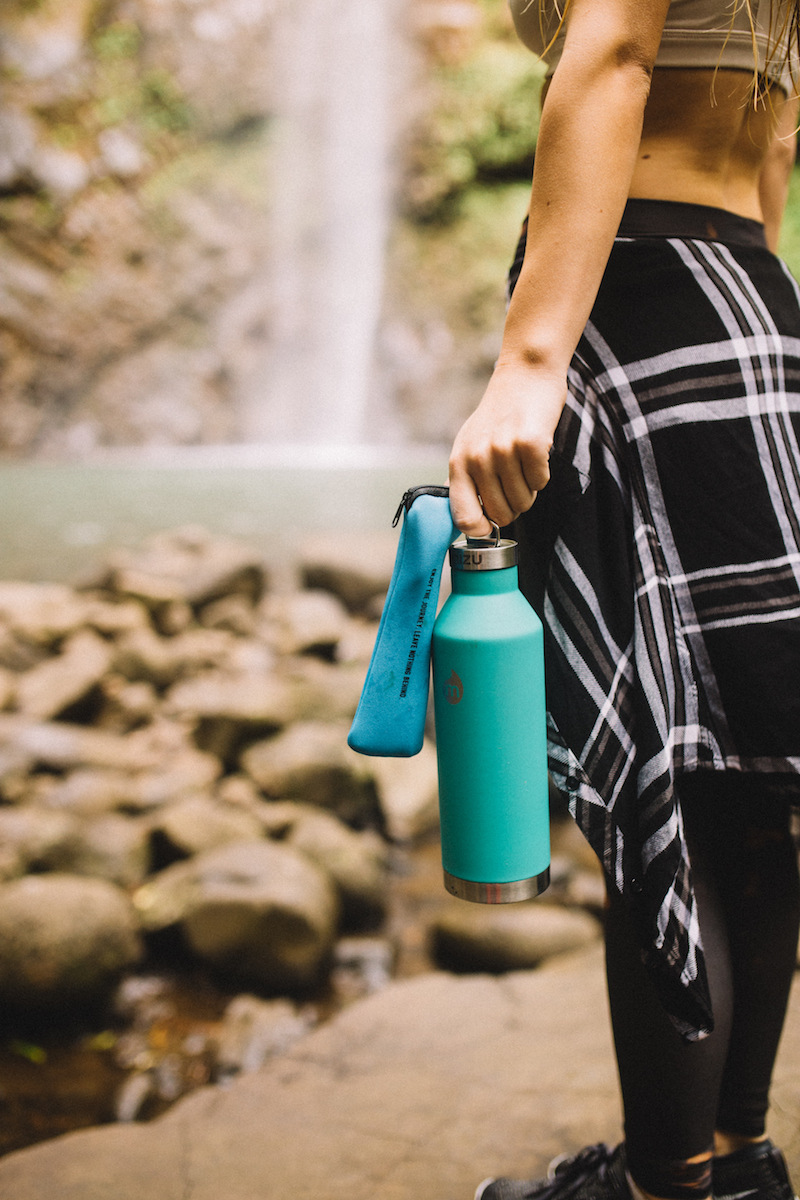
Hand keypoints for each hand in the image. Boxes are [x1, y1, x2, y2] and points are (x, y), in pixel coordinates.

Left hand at [448, 361, 566, 536]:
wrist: (524, 376)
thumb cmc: (499, 415)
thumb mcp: (469, 445)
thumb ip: (464, 480)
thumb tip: (461, 519)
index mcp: (458, 462)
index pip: (463, 517)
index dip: (481, 529)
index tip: (492, 524)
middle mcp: (477, 458)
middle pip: (500, 515)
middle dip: (513, 506)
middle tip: (515, 481)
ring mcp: (502, 450)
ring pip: (524, 501)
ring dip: (530, 488)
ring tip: (524, 463)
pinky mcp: (529, 443)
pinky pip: (541, 482)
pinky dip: (543, 473)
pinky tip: (536, 454)